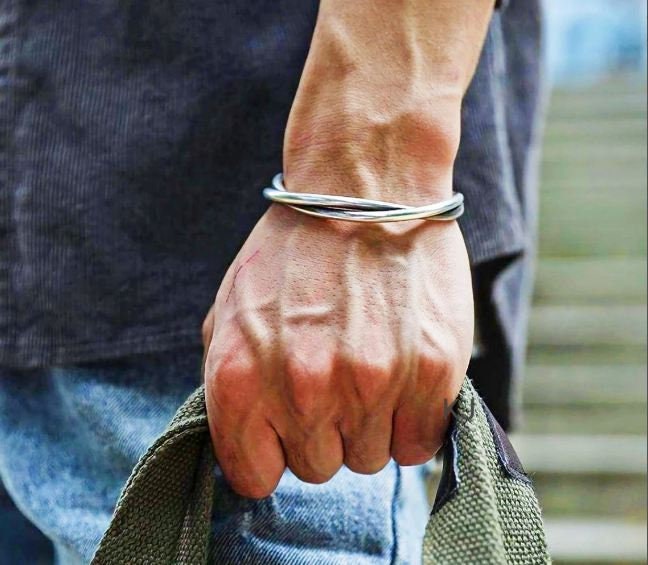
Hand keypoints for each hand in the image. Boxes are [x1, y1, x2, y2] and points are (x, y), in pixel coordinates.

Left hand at [202, 206, 472, 497]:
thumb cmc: (296, 249)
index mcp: (240, 377)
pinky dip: (412, 421)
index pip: (252, 476)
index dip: (271, 455)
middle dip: (324, 432)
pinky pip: (418, 445)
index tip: (287, 433)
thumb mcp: (233, 307)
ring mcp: (369, 383)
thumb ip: (229, 382)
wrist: (366, 187)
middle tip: (336, 378)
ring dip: (370, 424)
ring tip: (371, 364)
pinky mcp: (429, 373)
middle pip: (318, 469)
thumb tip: (247, 441)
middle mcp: (302, 389)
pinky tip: (404, 375)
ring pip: (371, 460)